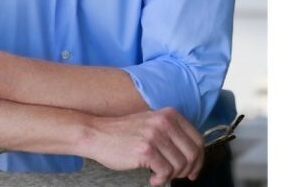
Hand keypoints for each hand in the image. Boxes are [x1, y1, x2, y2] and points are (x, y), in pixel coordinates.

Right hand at [84, 107, 203, 185]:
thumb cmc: (123, 133)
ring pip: (180, 165)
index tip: (193, 169)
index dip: (199, 159)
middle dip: (188, 170)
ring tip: (159, 176)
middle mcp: (165, 122)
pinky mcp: (146, 150)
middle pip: (192, 153)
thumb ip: (172, 133)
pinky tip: (151, 179)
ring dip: (172, 176)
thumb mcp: (152, 123)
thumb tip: (193, 156)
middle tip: (179, 177)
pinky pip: (165, 172)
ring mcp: (155, 135)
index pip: (198, 139)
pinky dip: (161, 180)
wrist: (97, 134)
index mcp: (170, 114)